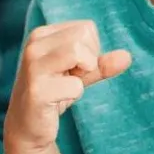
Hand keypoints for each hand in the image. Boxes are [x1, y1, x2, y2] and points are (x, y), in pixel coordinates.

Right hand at [8, 20, 131, 153]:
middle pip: (83, 36)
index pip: (86, 28)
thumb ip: (102, 64)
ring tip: (65, 87)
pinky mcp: (37, 90)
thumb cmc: (53, 94)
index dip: (90, 50)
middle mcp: (34, 46)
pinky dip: (74, 94)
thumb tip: (127, 56)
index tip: (72, 69)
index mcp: (42, 35)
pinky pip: (75, 85)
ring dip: (81, 76)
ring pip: (78, 52)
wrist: (27, 126)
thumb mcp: (80, 74)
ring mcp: (33, 67)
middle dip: (88, 61)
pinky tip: (56, 101)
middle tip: (70, 79)